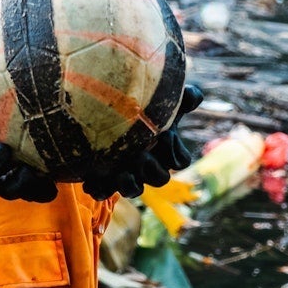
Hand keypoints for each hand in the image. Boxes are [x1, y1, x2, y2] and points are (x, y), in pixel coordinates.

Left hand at [81, 82, 203, 201]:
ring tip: (121, 172)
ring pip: (134, 190)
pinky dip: (101, 189)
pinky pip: (104, 192)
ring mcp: (127, 175)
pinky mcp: (104, 179)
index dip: (176, 153)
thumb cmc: (139, 109)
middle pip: (159, 178)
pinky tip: (94, 182)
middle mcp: (148, 167)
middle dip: (152, 168)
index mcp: (165, 151)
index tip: (166, 136)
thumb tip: (193, 95)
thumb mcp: (159, 101)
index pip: (180, 161)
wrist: (101, 112)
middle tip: (141, 154)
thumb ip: (179, 98)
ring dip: (130, 184)